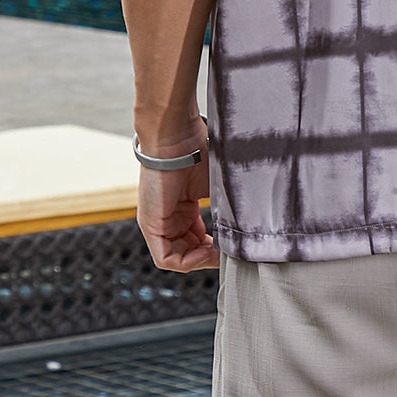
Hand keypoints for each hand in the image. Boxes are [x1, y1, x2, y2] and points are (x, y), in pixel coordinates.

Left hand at [135, 117, 218, 271]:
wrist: (176, 135)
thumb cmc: (197, 149)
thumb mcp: (216, 183)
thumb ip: (225, 205)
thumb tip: (246, 225)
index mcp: (183, 205)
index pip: (197, 237)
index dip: (215, 246)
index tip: (232, 242)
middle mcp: (168, 216)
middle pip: (187, 250)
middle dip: (209, 255)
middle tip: (228, 251)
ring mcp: (157, 222)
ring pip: (177, 257)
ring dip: (199, 260)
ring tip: (219, 252)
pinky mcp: (150, 224)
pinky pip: (165, 258)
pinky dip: (186, 261)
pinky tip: (206, 251)